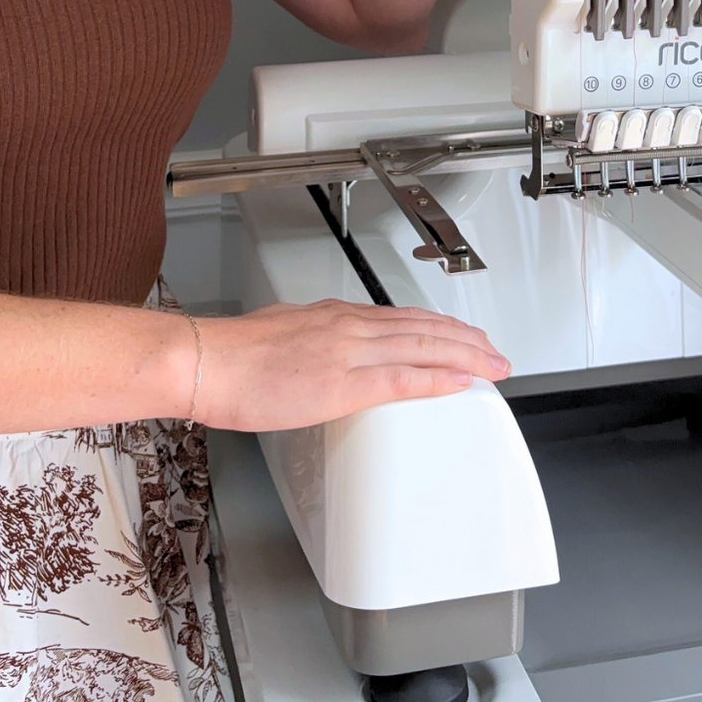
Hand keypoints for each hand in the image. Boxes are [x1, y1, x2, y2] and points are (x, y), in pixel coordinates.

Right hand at [193, 300, 509, 429]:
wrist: (205, 360)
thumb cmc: (231, 358)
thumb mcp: (281, 335)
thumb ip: (311, 342)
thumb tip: (321, 354)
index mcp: (334, 318)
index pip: (402, 318)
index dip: (439, 327)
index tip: (462, 336)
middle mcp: (349, 327)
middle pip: (423, 328)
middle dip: (465, 340)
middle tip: (495, 352)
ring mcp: (349, 352)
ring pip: (423, 346)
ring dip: (465, 355)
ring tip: (493, 365)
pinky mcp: (343, 383)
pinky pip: (403, 378)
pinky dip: (437, 378)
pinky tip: (461, 382)